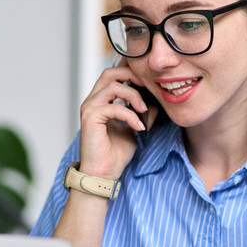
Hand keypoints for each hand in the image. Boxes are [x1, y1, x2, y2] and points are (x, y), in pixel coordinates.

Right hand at [78, 59, 149, 180]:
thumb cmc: (116, 154)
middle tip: (148, 87)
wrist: (103, 174)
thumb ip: (143, 114)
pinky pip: (114, 107)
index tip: (149, 83)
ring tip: (144, 110)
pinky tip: (139, 126)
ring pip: (112, 85)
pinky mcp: (90, 117)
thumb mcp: (135, 129)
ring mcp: (89, 108)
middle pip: (110, 73)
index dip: (131, 73)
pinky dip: (130, 115)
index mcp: (101, 101)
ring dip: (133, 95)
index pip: (113, 75)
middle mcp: (93, 101)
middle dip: (131, 75)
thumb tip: (156, 104)